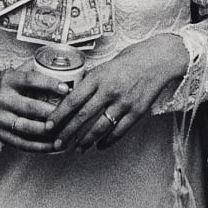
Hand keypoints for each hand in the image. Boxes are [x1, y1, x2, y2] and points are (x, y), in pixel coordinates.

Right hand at [0, 65, 71, 152]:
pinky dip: (41, 146)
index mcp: (9, 81)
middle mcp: (3, 99)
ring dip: (49, 131)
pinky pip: (23, 143)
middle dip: (53, 111)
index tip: (66, 89)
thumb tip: (62, 66)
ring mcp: (1, 119)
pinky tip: (54, 145)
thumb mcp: (17, 73)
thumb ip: (35, 69)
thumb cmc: (9, 87)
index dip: (49, 84)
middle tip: (71, 113)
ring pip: (28, 127)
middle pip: (31, 107)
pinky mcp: (2, 135)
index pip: (30, 80)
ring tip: (66, 130)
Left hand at [48, 33, 186, 152]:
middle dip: (67, 133)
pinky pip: (119, 131)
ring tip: (78, 149)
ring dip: (86, 141)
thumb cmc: (131, 59)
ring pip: (100, 127)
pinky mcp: (137, 111)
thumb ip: (92, 80)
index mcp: (98, 76)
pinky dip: (108, 141)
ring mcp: (124, 102)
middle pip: (83, 116)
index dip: (58, 115)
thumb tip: (73, 93)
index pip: (72, 99)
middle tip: (57, 144)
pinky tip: (100, 146)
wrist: (159, 59)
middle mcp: (109, 90)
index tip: (48, 125)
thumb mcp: (106, 65)